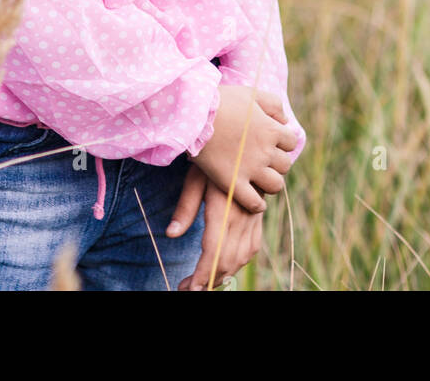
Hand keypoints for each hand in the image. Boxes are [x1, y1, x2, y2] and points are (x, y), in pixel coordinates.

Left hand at [168, 163, 263, 290]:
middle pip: (228, 260)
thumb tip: (170, 234)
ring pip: (242, 257)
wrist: (246, 140)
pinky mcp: (258, 216)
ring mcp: (253, 217)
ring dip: (224, 274)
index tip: (189, 288)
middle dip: (209, 281)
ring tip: (203, 282)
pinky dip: (239, 262)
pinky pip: (252, 247)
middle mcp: (242, 217)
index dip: (202, 275)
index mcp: (224, 209)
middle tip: (189, 288)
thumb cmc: (214, 156)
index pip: (214, 252)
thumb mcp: (196, 176)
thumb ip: (185, 207)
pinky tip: (225, 266)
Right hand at [188, 84, 297, 212]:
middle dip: (276, 162)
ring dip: (271, 182)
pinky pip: (254, 203)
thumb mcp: (251, 93)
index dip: (282, 142)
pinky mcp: (233, 183)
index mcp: (271, 129)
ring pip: (275, 185)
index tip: (270, 141)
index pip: (291, 142)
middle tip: (263, 159)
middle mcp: (265, 151)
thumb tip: (284, 120)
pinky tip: (255, 200)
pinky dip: (257, 205)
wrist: (195, 114)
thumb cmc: (222, 100)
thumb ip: (273, 104)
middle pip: (285, 165)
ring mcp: (250, 169)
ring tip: (260, 178)